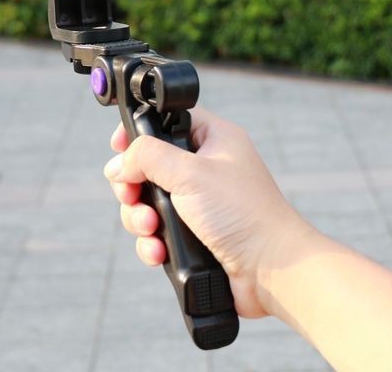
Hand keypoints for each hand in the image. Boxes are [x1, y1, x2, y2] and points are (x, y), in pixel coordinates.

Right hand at [104, 108, 310, 318]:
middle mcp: (205, 168)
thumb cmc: (243, 214)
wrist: (272, 272)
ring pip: (148, 201)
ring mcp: (199, 202)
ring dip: (139, 217)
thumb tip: (119, 163)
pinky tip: (159, 251)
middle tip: (131, 195)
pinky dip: (152, 242)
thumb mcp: (190, 172)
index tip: (119, 146)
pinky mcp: (194, 234)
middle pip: (148, 165)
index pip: (167, 120)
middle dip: (133, 186)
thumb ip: (147, 157)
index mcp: (212, 139)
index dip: (140, 131)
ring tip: (150, 228)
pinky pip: (158, 232)